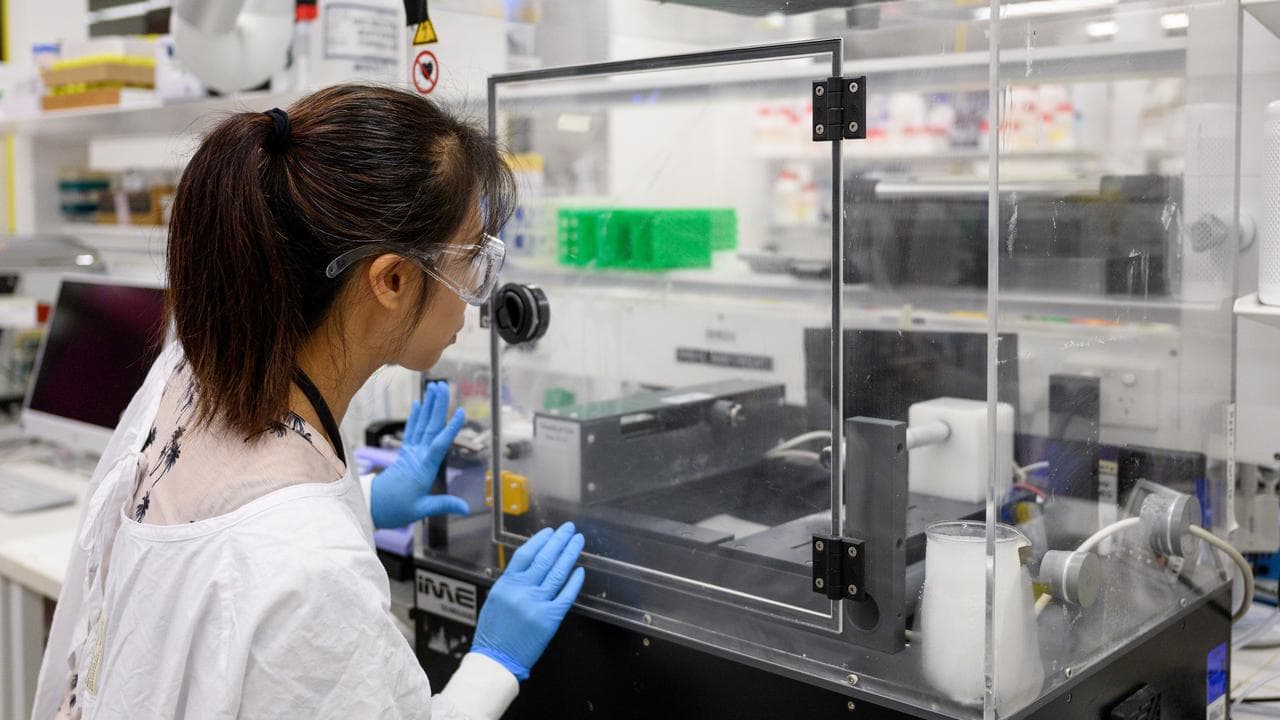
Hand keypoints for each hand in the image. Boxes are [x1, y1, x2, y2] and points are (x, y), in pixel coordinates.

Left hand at [369, 382, 468, 529]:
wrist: (371, 507)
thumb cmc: (396, 509)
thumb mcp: (421, 510)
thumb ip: (444, 505)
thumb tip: (466, 508)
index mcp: (424, 468)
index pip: (439, 444)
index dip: (450, 428)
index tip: (460, 412)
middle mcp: (417, 456)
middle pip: (430, 427)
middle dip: (437, 405)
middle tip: (443, 386)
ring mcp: (410, 452)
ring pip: (422, 425)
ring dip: (429, 405)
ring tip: (434, 387)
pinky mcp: (405, 453)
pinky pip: (411, 431)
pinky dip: (414, 417)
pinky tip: (417, 404)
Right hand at [472, 522, 585, 680]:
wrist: (496, 659)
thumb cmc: (494, 632)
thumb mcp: (496, 599)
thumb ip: (512, 581)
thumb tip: (532, 564)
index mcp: (506, 584)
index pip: (525, 554)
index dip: (539, 540)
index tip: (550, 531)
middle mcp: (521, 591)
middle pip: (544, 558)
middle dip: (559, 541)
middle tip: (570, 530)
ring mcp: (537, 604)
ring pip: (558, 573)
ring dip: (570, 555)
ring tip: (578, 543)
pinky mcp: (550, 619)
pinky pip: (566, 595)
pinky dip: (574, 581)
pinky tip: (579, 570)